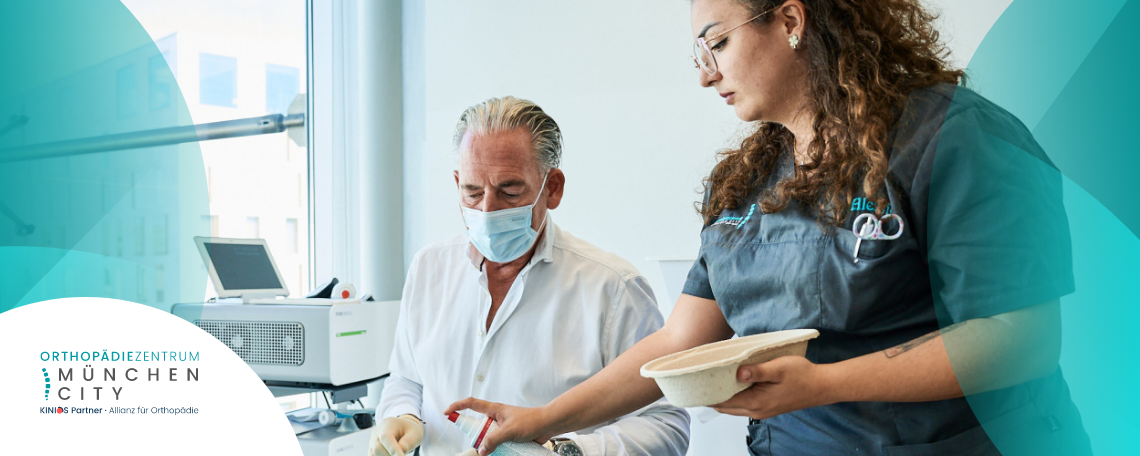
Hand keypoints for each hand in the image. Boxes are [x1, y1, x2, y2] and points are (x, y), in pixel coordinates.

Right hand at [370, 415, 424, 455]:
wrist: (403, 428)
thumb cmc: (409, 430)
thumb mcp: (415, 433)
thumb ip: (408, 442)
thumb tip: (399, 452)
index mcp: (388, 424)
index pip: (386, 437)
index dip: (392, 449)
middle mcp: (377, 431)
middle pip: (377, 447)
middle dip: (390, 455)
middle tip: (402, 455)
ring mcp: (372, 441)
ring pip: (374, 453)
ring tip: (398, 453)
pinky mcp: (371, 449)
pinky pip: (373, 455)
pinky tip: (391, 454)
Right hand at [444, 398, 555, 455]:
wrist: (548, 425)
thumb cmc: (532, 420)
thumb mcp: (509, 431)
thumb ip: (494, 440)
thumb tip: (481, 450)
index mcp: (494, 409)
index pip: (471, 404)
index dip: (457, 407)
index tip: (448, 413)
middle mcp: (496, 417)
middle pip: (478, 426)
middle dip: (476, 436)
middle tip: (479, 444)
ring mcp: (502, 427)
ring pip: (488, 437)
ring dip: (490, 444)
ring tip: (498, 448)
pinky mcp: (509, 436)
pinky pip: (498, 443)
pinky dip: (498, 449)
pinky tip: (504, 452)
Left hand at [711, 356, 837, 419]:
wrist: (822, 386)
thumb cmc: (802, 375)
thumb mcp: (779, 368)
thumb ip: (757, 371)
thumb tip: (737, 372)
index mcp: (756, 402)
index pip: (723, 401)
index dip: (708, 392)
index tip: (696, 381)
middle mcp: (756, 411)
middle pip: (725, 406)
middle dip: (711, 395)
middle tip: (700, 378)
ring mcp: (761, 411)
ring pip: (733, 406)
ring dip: (722, 395)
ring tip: (712, 379)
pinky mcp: (767, 407)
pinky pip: (743, 404)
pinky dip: (734, 396)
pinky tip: (732, 383)